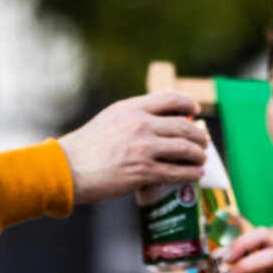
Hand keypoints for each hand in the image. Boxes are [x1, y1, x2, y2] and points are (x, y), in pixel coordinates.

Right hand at [57, 92, 208, 204]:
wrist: (69, 168)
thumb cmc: (86, 147)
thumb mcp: (110, 119)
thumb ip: (133, 117)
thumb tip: (158, 123)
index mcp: (132, 108)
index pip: (169, 98)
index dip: (188, 103)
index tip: (195, 110)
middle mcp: (141, 125)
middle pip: (184, 126)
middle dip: (199, 135)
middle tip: (203, 141)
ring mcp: (144, 148)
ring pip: (185, 149)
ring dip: (198, 154)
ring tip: (201, 158)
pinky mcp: (144, 171)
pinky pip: (177, 172)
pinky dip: (191, 173)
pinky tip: (196, 174)